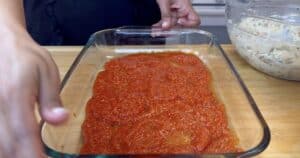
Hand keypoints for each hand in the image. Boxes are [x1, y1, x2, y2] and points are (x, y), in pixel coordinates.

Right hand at [0, 31, 67, 156]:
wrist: (0, 42)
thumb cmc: (26, 56)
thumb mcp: (46, 71)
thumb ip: (51, 98)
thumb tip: (61, 120)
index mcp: (15, 96)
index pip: (24, 134)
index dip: (35, 155)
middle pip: (7, 146)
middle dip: (25, 157)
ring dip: (14, 154)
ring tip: (33, 152)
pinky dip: (6, 146)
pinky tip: (18, 146)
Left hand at [154, 0, 199, 28]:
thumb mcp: (164, 2)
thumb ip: (166, 14)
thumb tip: (166, 26)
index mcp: (186, 6)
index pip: (195, 20)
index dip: (189, 25)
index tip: (179, 24)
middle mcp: (182, 11)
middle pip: (182, 25)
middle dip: (172, 29)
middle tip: (163, 31)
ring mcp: (176, 13)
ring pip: (173, 25)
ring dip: (165, 29)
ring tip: (157, 31)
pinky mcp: (169, 14)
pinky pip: (167, 22)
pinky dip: (161, 26)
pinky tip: (155, 28)